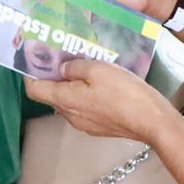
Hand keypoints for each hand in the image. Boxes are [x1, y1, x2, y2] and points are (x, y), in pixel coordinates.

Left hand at [24, 59, 175, 141]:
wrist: (153, 122)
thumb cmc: (125, 93)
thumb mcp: (98, 69)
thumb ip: (75, 68)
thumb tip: (62, 70)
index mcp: (65, 100)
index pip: (34, 90)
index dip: (30, 74)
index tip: (35, 58)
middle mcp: (70, 116)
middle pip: (51, 95)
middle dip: (52, 76)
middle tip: (61, 56)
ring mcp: (85, 124)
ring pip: (69, 101)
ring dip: (70, 85)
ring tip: (83, 66)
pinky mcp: (99, 127)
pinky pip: (84, 108)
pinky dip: (84, 94)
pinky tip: (99, 83)